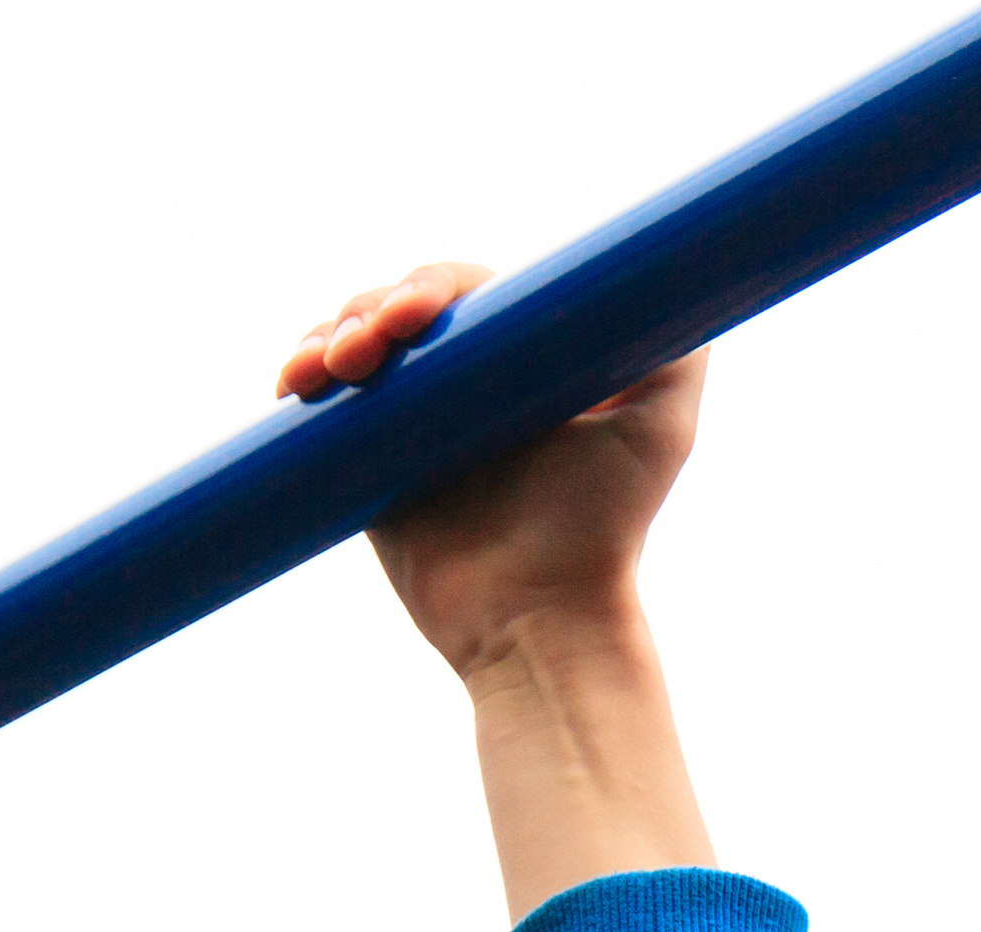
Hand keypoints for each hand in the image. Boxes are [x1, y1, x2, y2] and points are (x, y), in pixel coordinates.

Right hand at [281, 262, 708, 686]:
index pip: (465, 293)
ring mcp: (410, 424)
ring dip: (330, 336)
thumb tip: (685, 264)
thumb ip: (681, 349)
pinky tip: (295, 380)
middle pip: (398, 311)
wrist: (539, 617)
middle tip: (368, 344)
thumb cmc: (605, 528)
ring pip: (353, 347)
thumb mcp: (661, 427)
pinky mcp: (365, 468)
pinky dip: (300, 376)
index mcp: (520, 361)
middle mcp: (463, 385)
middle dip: (371, 309)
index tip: (419, 311)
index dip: (431, 285)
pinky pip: (322, 408)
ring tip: (332, 367)